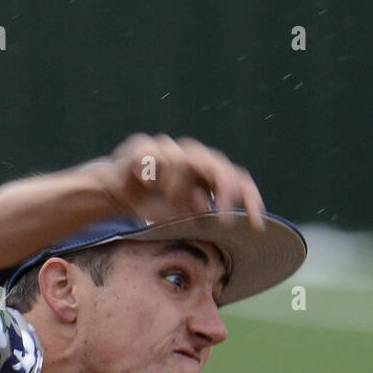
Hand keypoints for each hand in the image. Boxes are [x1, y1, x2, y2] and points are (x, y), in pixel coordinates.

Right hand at [90, 133, 265, 228]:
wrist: (114, 191)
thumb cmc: (152, 202)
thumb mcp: (180, 213)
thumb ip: (197, 210)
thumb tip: (210, 213)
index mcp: (205, 172)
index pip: (236, 178)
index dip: (249, 198)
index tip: (258, 224)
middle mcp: (190, 156)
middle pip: (218, 163)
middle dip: (225, 190)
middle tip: (225, 218)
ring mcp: (167, 149)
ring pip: (185, 159)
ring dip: (180, 186)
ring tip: (170, 203)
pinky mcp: (142, 148)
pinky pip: (154, 156)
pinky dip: (154, 173)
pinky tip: (148, 185)